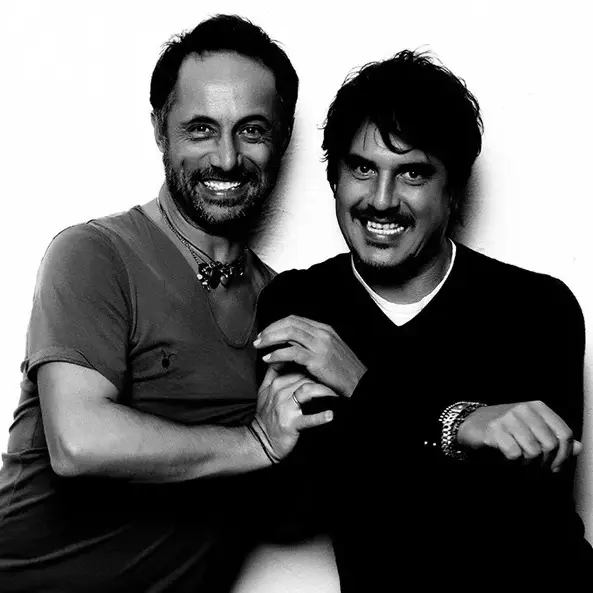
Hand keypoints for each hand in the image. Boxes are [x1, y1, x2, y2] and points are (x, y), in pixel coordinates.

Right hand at [252, 364, 336, 461]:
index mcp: (276, 383)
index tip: (326, 366)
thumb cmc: (266, 416)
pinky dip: (319, 417)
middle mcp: (280, 392)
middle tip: (338, 379)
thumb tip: (280, 356)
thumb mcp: (264, 391)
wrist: (260, 441)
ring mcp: (285, 408)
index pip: (297, 367)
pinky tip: (330, 415)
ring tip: (337, 393)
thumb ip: (272, 372)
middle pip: (305, 377)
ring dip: (324, 390)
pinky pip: (307, 419)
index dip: (312, 365)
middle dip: (322, 377)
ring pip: (307, 391)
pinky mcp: (291, 424)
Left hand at [254, 315, 366, 397]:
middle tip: (258, 339)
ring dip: (270, 339)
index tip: (265, 332)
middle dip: (270, 330)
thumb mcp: (331, 350)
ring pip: (289, 334)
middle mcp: (322, 333)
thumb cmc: (344, 371)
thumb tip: (293, 342)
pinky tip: (268, 359)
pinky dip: (277, 354)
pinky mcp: (317, 360)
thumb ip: (314, 343)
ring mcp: (320, 345)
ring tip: (259, 346)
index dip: (277, 324)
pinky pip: (292, 352)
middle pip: (289, 323)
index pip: (295, 319)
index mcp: (324, 329)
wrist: (360, 384)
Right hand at [457, 400, 581, 471]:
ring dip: (527, 464)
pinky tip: (507, 459)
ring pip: (534, 451)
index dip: (564, 455)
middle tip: (535, 467)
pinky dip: (512, 462)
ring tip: (520, 461)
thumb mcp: (532, 429)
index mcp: (537, 407)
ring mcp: (508, 418)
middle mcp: (524, 409)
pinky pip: (514, 454)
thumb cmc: (505, 429)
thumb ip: (555, 437)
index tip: (555, 466)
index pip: (564, 433)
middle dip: (545, 462)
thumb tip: (578, 447)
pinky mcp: (494, 430)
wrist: (472, 426)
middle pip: (550, 444)